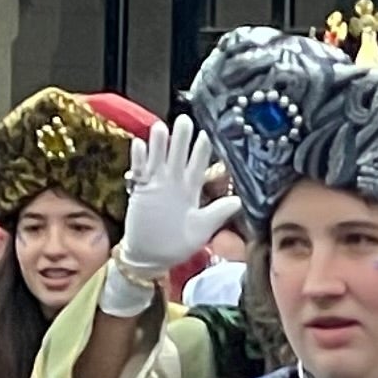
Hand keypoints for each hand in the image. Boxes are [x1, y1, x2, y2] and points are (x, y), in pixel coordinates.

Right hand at [117, 118, 241, 274]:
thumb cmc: (177, 244)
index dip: (201, 151)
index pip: (198, 166)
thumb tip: (238, 201)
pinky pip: (139, 170)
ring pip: (158, 158)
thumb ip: (217, 214)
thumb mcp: (201, 230)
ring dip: (159, 144)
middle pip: (178, 155)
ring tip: (161, 128)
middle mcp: (174, 183)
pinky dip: (138, 158)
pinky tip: (139, 145)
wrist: (151, 256)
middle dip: (181, 139)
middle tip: (184, 121)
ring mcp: (156, 184)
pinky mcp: (140, 190)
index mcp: (191, 190)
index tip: (206, 135)